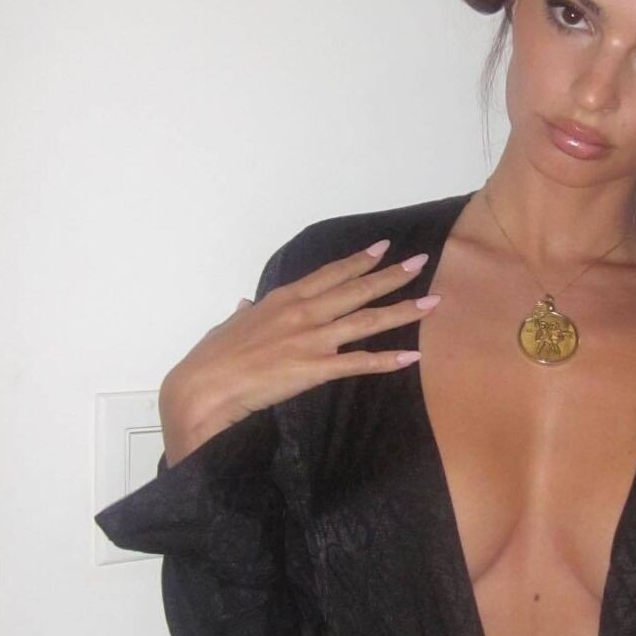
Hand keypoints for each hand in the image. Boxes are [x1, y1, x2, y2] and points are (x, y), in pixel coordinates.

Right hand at [159, 242, 438, 461]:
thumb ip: (242, 315)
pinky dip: (387, 360)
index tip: (382, 248)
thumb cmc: (211, 359)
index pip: (329, 275)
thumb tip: (243, 305)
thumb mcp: (229, 327)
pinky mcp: (315, 368)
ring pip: (366, 321)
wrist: (203, 388)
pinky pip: (359, 363)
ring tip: (432, 303)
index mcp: (282, 300)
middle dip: (391, 276)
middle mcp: (302, 313)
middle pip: (356, 290)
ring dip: (402, 311)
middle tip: (421, 262)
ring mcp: (311, 339)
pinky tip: (411, 357)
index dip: (358, 261)